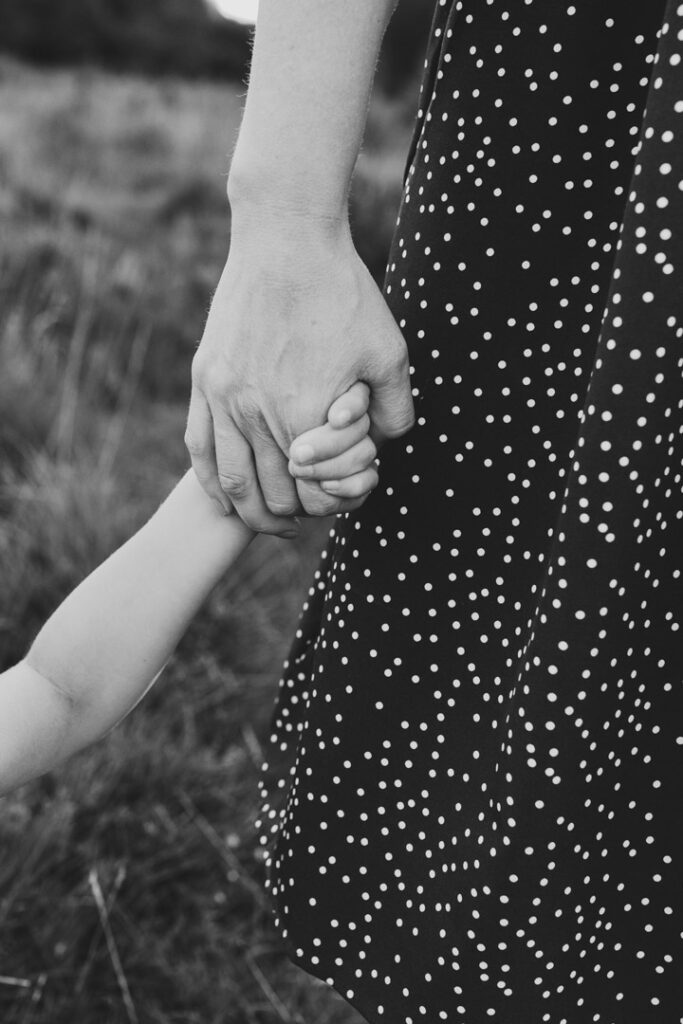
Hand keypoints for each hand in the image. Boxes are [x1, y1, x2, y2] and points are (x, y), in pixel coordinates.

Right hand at [185, 214, 413, 536]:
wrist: (286, 238)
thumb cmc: (343, 293)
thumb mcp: (390, 353)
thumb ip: (396, 411)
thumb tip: (386, 446)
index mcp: (305, 416)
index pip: (316, 494)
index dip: (333, 505)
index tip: (343, 498)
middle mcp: (258, 415)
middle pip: (274, 497)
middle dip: (297, 513)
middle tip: (311, 512)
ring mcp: (224, 398)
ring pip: (232, 482)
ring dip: (253, 512)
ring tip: (270, 521)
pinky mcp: (205, 379)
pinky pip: (200, 449)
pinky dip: (213, 482)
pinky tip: (226, 496)